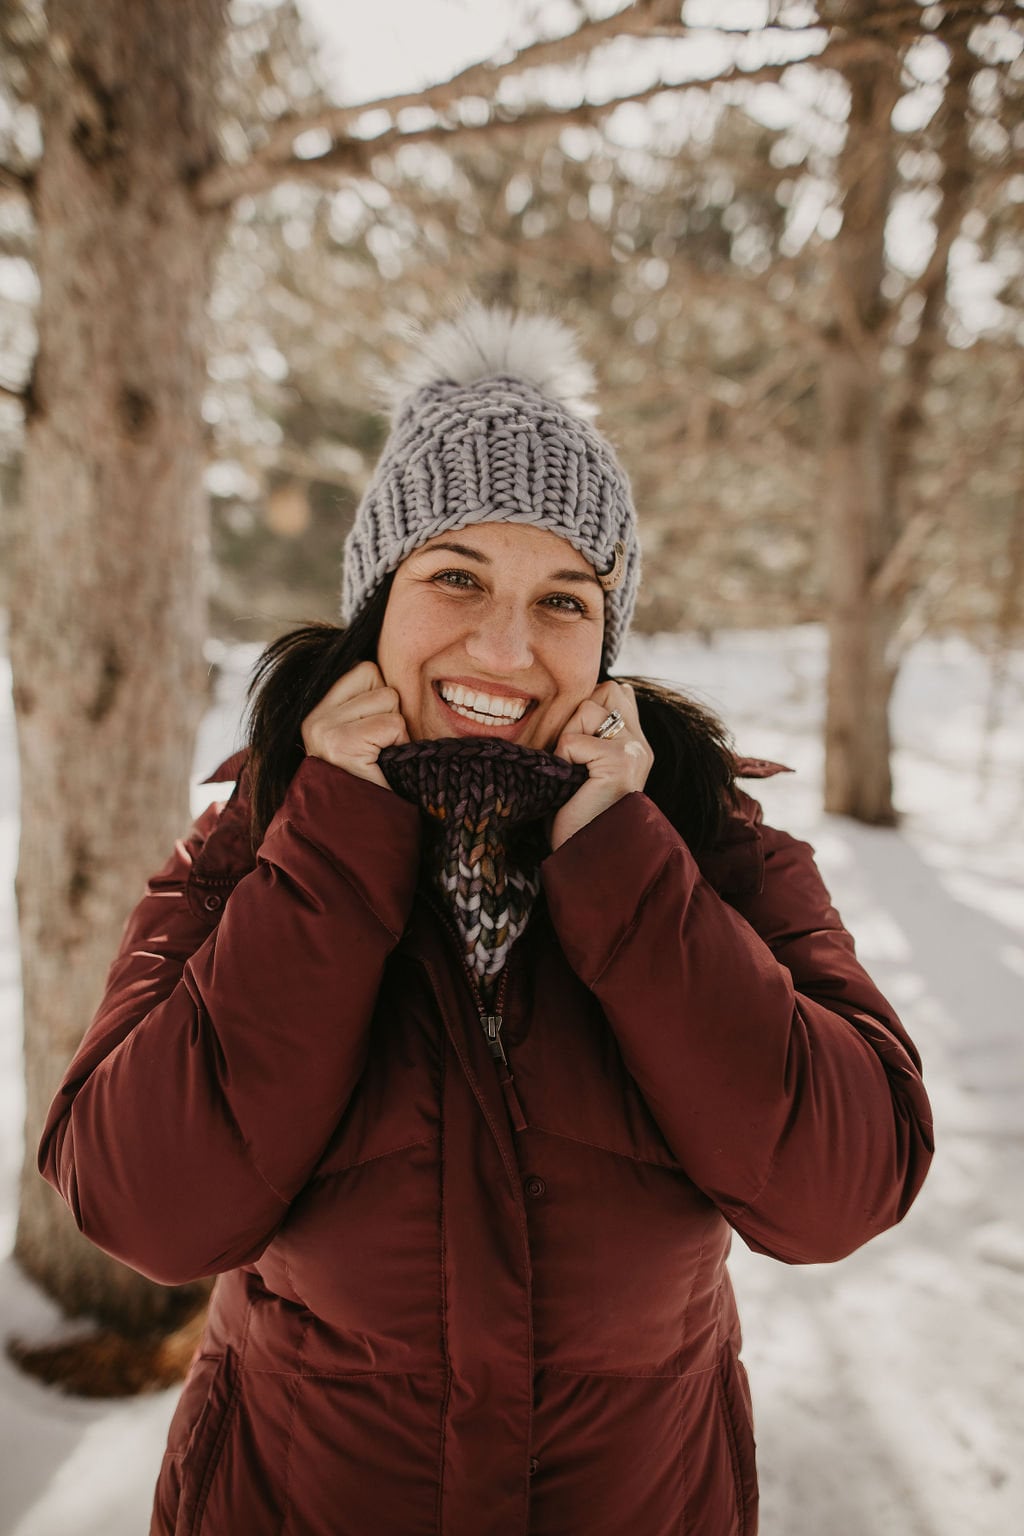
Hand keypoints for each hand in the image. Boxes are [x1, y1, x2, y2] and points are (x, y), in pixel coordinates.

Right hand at [301, 661, 409, 787]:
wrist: (361, 834)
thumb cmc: (373, 783)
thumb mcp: (364, 734)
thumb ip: (368, 701)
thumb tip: (395, 661)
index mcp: (316, 710)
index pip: (366, 669)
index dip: (384, 700)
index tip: (375, 735)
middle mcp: (314, 716)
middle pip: (381, 682)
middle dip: (392, 715)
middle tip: (378, 751)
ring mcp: (323, 728)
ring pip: (390, 700)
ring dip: (397, 732)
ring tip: (379, 759)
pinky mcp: (340, 743)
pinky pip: (393, 724)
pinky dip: (398, 746)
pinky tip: (381, 766)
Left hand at [550, 681, 652, 849]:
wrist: (588, 857)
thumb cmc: (576, 817)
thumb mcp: (585, 768)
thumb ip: (590, 734)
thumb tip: (576, 701)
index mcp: (636, 744)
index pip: (617, 691)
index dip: (589, 707)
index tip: (579, 746)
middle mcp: (640, 744)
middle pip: (604, 690)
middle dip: (577, 716)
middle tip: (573, 756)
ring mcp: (634, 750)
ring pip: (586, 708)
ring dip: (567, 738)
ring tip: (572, 771)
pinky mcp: (620, 761)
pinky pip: (572, 740)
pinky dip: (561, 759)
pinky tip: (571, 783)